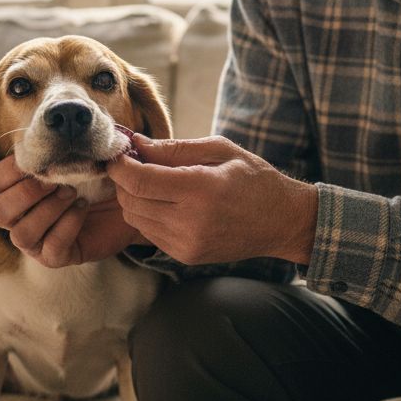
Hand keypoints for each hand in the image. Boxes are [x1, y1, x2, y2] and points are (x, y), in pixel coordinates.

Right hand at [0, 155, 142, 267]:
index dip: (9, 171)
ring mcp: (35, 240)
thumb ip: (58, 143)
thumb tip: (50, 124)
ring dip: (47, 210)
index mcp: (16, 188)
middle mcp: (19, 216)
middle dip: (25, 193)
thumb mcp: (78, 151)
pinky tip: (83, 209)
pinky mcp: (55, 257)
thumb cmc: (97, 172)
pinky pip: (50, 249)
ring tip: (72, 194)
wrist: (130, 197)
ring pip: (20, 234)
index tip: (36, 160)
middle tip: (54, 181)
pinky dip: (67, 226)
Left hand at [106, 135, 317, 265]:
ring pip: (135, 218)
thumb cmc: (254, 179)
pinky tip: (164, 203)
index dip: (120, 166)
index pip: (140, 180)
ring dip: (133, 198)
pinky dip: (147, 215)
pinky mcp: (185, 256)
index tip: (118, 154)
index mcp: (201, 189)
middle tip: (132, 164)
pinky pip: (149, 233)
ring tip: (149, 182)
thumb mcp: (219, 150)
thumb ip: (174, 148)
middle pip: (131, 201)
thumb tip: (136, 143)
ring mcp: (187, 243)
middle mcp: (191, 221)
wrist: (282, 222)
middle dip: (123, 180)